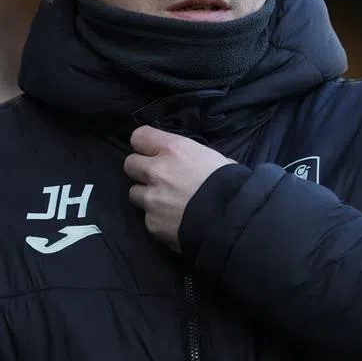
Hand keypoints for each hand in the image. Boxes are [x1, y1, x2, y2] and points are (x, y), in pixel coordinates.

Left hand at [124, 125, 235, 250]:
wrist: (232, 220)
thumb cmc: (230, 184)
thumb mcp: (212, 158)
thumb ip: (189, 156)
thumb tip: (188, 162)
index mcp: (173, 149)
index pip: (139, 137)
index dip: (145, 145)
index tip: (152, 152)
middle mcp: (156, 171)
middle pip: (130, 164)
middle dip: (142, 170)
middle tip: (158, 178)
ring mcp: (151, 199)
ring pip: (134, 193)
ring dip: (147, 196)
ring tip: (166, 203)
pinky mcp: (152, 223)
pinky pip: (148, 218)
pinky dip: (158, 220)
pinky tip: (174, 222)